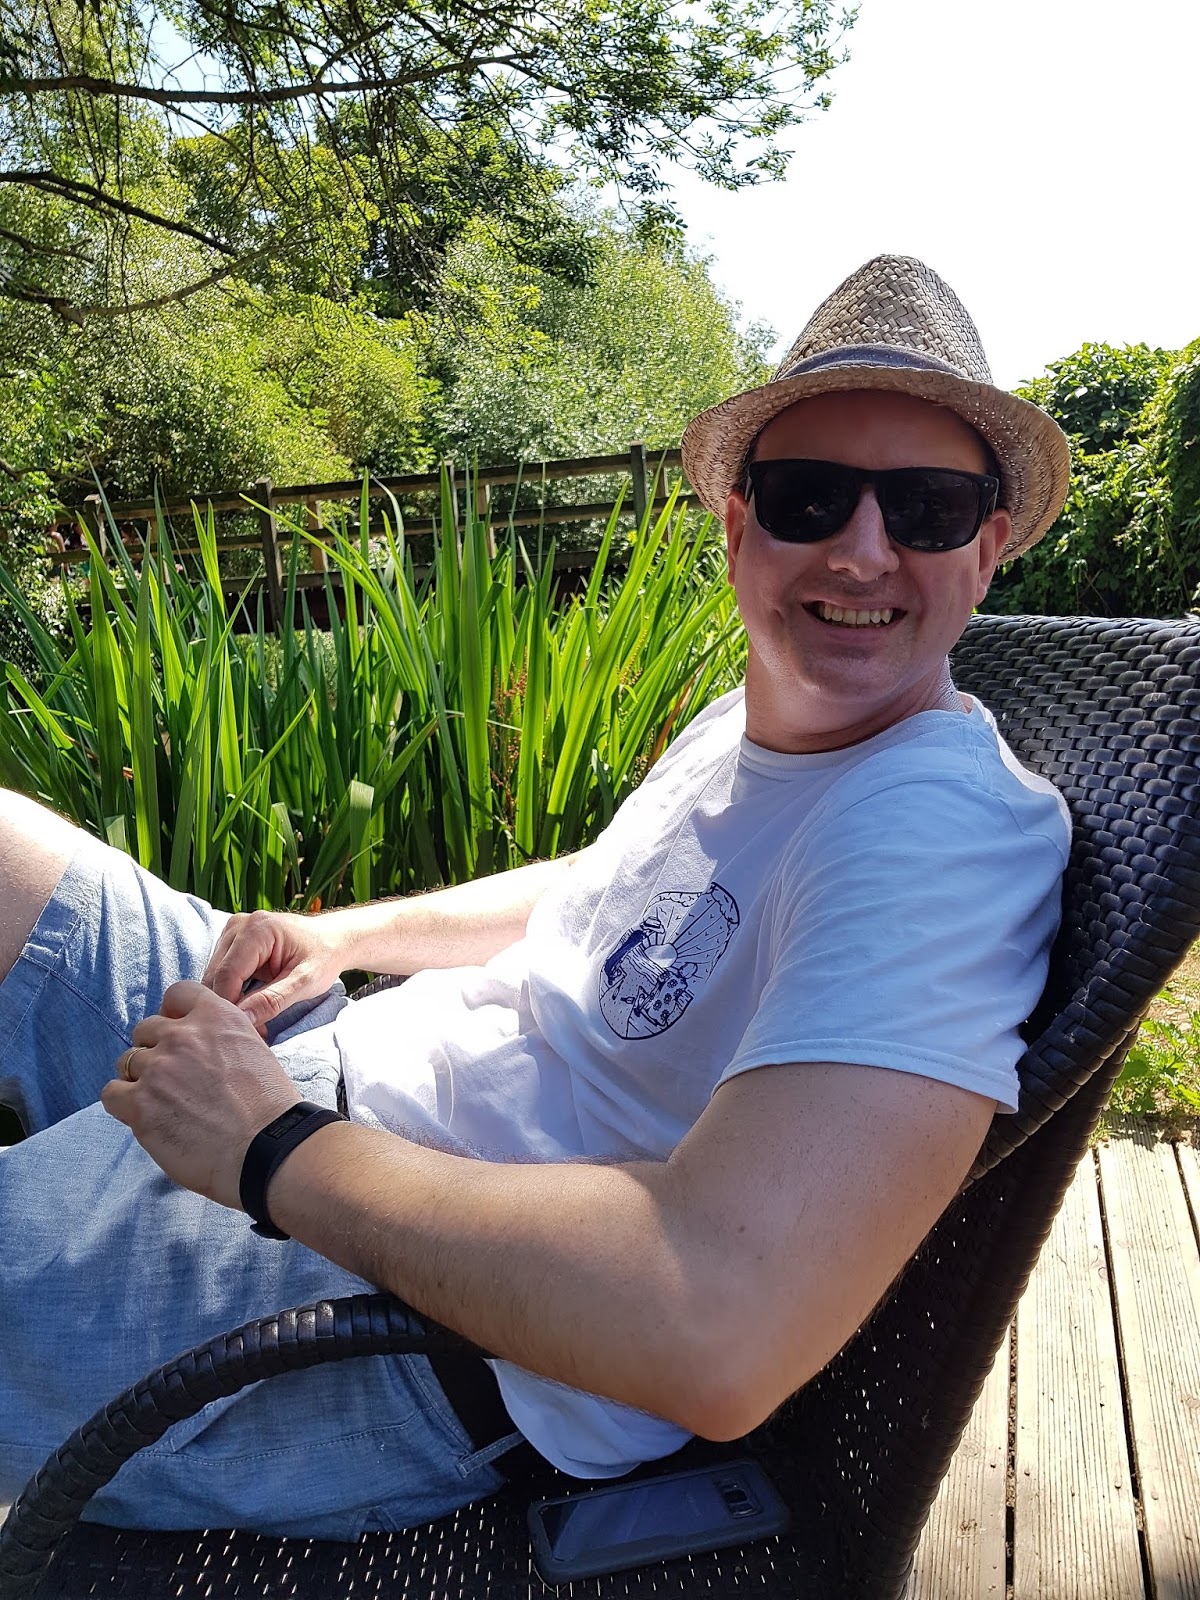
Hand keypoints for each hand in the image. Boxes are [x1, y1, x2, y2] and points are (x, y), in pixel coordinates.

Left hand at [100, 981, 300, 1208]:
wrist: (267, 1148)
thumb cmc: (270, 1109)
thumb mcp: (255, 1050)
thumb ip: (221, 1040)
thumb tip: (203, 1048)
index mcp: (217, 1017)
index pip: (177, 993)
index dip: (172, 1014)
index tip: (176, 1034)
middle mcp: (183, 1035)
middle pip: (145, 1029)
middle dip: (154, 1050)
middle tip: (172, 1079)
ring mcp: (158, 1068)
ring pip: (126, 1061)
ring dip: (140, 1079)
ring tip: (161, 1103)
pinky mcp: (140, 1103)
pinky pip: (111, 1093)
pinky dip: (123, 1103)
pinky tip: (145, 1117)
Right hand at [203, 909, 345, 1035]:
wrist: (332, 939)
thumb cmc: (324, 957)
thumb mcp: (306, 982)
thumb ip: (273, 1000)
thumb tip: (242, 1018)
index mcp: (256, 929)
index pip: (227, 975)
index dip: (231, 1006)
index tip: (248, 1029)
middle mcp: (238, 925)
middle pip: (216, 976)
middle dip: (231, 1006)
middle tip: (256, 1030)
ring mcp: (232, 932)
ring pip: (214, 977)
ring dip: (231, 1001)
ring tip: (257, 1019)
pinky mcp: (231, 942)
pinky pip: (221, 974)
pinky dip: (233, 993)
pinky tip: (252, 1006)